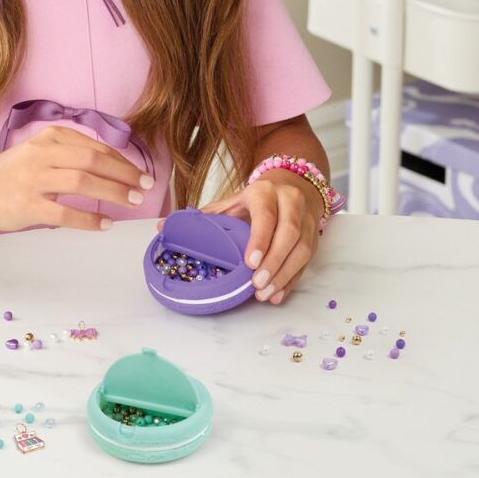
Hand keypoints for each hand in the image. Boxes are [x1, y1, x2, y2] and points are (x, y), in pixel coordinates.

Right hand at [0, 125, 154, 232]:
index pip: (94, 146)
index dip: (122, 160)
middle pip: (92, 160)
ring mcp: (33, 180)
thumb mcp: (40, 151)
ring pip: (82, 182)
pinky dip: (89, 220)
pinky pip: (64, 214)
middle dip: (123, 175)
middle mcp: (41, 155)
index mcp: (49, 138)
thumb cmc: (13, 173)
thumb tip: (115, 166)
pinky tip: (105, 224)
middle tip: (144, 188)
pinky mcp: (27, 206)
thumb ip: (70, 153)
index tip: (140, 173)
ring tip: (131, 202)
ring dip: (112, 193)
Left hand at [155, 170, 323, 305]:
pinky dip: (293, 279)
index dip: (259, 239)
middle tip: (257, 284)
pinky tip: (278, 294)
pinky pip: (308, 260)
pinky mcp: (316, 235)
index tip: (248, 263)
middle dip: (274, 262)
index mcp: (264, 192)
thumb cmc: (256, 198)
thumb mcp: (231, 201)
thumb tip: (163, 228)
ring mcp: (307, 219)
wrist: (293, 183)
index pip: (266, 215)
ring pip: (303, 248)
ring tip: (265, 294)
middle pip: (289, 233)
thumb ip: (204, 216)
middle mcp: (290, 202)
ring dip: (285, 274)